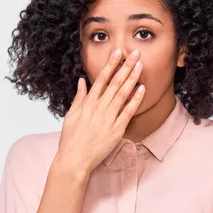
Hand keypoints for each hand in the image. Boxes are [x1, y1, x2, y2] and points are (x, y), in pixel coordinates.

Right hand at [56, 48, 144, 174]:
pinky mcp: (116, 130)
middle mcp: (98, 108)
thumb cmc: (71, 139)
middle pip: (114, 83)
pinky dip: (135, 100)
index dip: (111, 64)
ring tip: (140, 65)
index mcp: (87, 103)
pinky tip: (142, 89)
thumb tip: (82, 81)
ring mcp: (108, 119)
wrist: (74, 160)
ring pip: (122, 94)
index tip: (118, 52)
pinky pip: (128, 112)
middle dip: (125, 66)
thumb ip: (79, 97)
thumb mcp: (71, 115)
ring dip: (132, 78)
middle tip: (135, 53)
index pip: (101, 78)